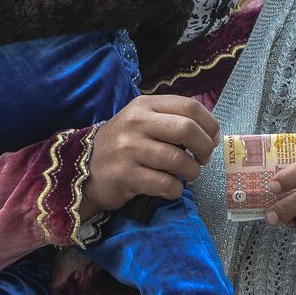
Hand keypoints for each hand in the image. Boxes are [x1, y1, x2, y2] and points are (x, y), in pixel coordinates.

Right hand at [78, 95, 219, 219]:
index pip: (189, 106)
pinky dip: (176, 189)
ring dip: (192, 172)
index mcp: (144, 105)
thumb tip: (209, 134)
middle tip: (202, 159)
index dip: (209, 124)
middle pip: (187, 129)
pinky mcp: (126, 176)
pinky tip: (171, 188)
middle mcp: (136, 123)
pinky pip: (165, 184)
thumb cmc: (122, 145)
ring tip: (187, 175)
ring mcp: (129, 150)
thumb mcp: (141, 121)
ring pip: (178, 160)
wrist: (84, 168)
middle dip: (204, 148)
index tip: (211, 139)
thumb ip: (170, 119)